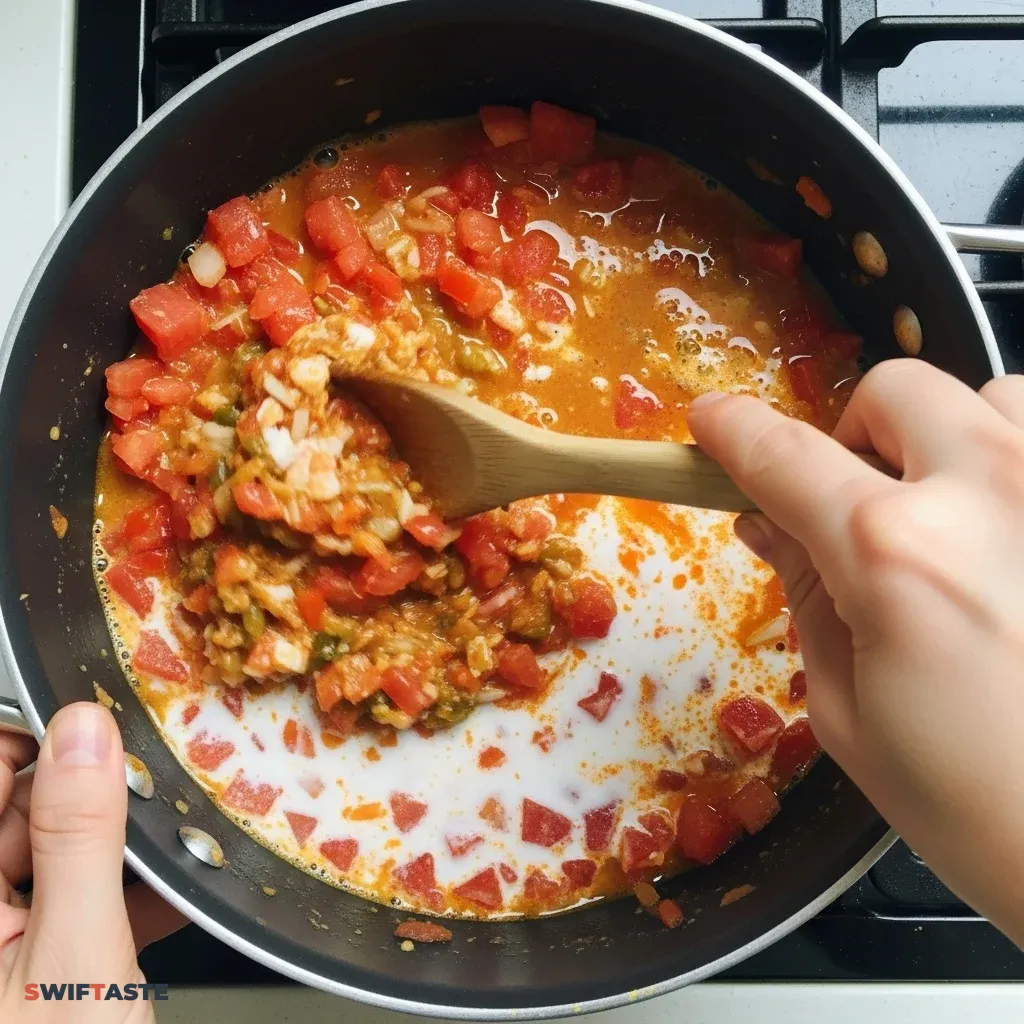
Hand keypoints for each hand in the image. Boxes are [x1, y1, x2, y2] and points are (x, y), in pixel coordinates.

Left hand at [0, 702, 185, 1020]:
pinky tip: (173, 899)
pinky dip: (129, 901)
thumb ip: (78, 838)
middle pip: (22, 816)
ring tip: (179, 846)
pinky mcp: (41, 976)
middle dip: (95, 803)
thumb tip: (82, 731)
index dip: (39, 744)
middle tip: (161, 794)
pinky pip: (81, 911)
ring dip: (123, 851)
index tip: (105, 732)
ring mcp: (5, 952)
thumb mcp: (75, 960)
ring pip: (60, 862)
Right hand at [687, 359, 1023, 946]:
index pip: (784, 457)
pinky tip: (1011, 533)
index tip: (710, 420)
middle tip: (857, 506)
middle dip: (854, 437)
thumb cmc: (979, 810)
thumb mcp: (849, 713)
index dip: (733, 431)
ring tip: (956, 517)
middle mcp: (991, 493)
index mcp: (896, 555)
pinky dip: (1015, 463)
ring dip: (951, 440)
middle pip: (893, 392)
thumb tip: (770, 524)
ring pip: (993, 395)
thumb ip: (807, 596)